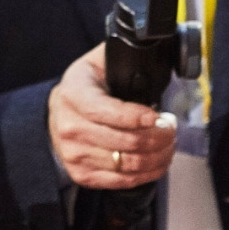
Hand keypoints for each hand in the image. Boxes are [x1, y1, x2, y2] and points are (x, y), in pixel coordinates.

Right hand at [48, 44, 177, 189]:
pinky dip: (147, 174)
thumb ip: (120, 55)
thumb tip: (149, 48)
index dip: (139, 117)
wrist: (57, 113)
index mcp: (74, 95)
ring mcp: (74, 155)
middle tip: (171, 128)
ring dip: (157, 156)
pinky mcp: (82, 175)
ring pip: (128, 164)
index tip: (159, 116)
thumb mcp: (96, 62)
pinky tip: (158, 161)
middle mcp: (70, 127)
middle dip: (158, 137)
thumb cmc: (85, 86)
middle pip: (125, 142)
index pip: (110, 112)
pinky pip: (121, 181)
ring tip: (168, 144)